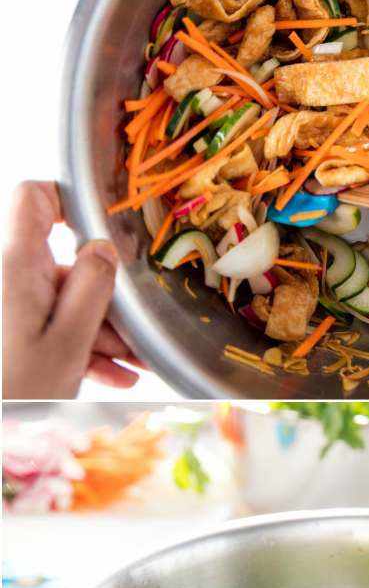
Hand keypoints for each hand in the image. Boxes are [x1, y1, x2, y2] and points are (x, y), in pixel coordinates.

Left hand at [3, 181, 140, 397]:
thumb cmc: (16, 390)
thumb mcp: (67, 342)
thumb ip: (91, 288)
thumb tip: (105, 248)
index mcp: (17, 267)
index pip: (34, 198)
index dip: (68, 200)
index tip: (105, 226)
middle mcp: (11, 278)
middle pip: (65, 263)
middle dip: (106, 297)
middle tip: (137, 334)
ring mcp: (13, 304)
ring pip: (66, 300)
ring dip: (103, 330)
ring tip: (133, 364)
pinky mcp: (15, 329)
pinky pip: (55, 324)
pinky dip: (84, 346)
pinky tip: (112, 375)